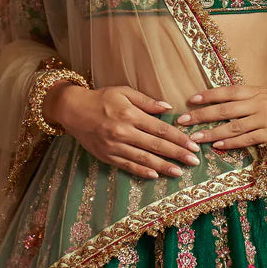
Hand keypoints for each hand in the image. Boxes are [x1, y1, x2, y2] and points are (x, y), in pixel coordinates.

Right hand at [45, 83, 202, 179]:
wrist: (73, 110)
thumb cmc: (101, 98)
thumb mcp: (123, 92)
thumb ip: (146, 101)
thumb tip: (169, 109)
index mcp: (130, 114)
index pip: (160, 128)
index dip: (179, 138)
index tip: (193, 145)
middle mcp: (123, 131)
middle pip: (156, 145)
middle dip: (177, 154)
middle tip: (194, 161)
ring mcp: (114, 146)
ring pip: (143, 159)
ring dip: (163, 166)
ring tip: (179, 172)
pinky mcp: (107, 156)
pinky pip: (127, 165)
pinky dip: (142, 171)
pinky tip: (155, 175)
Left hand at [176, 80, 266, 149]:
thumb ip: (264, 88)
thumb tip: (255, 84)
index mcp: (258, 91)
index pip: (228, 91)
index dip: (208, 94)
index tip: (191, 99)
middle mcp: (258, 103)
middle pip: (224, 108)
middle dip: (200, 115)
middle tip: (182, 121)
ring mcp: (265, 118)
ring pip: (232, 126)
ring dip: (211, 133)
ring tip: (195, 139)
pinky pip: (247, 139)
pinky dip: (231, 143)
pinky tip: (218, 147)